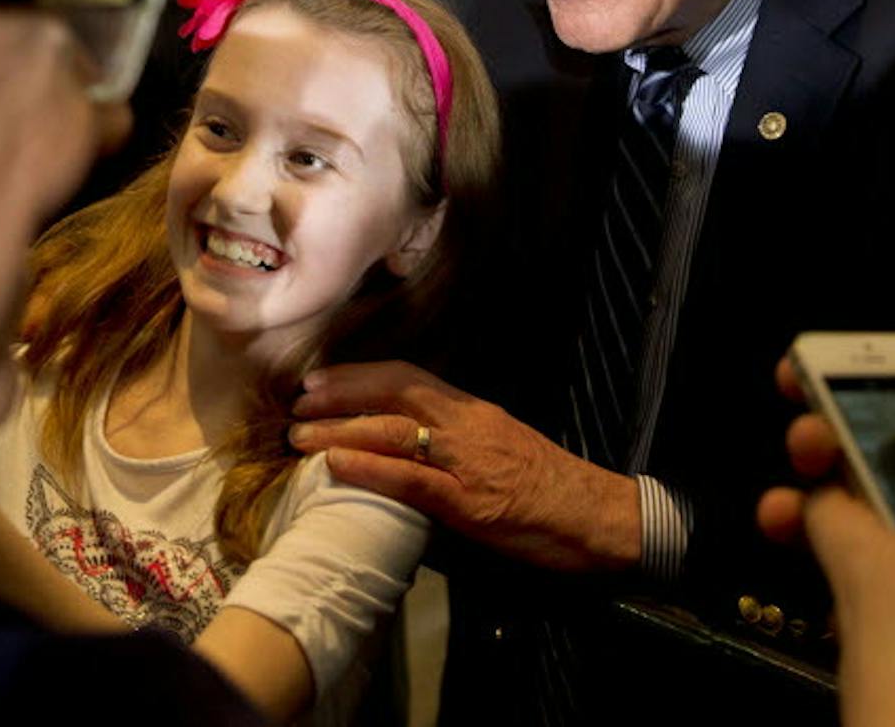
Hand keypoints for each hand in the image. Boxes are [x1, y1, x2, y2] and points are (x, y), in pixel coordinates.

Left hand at [290, 361, 639, 573]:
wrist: (598, 518)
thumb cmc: (550, 489)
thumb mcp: (499, 452)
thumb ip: (453, 447)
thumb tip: (404, 452)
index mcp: (473, 412)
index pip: (409, 378)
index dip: (359, 376)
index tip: (320, 379)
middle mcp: (467, 426)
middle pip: (394, 395)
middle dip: (340, 395)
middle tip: (296, 403)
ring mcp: (468, 462)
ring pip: (394, 432)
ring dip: (340, 430)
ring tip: (300, 435)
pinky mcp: (471, 502)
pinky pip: (412, 479)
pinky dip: (369, 468)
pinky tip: (336, 465)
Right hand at [759, 316, 894, 584]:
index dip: (864, 372)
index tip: (812, 364)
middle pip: (874, 442)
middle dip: (824, 422)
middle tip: (807, 424)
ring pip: (859, 501)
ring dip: (811, 477)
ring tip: (800, 471)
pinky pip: (865, 568)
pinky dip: (814, 539)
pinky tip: (798, 520)